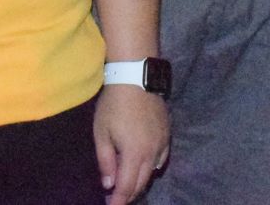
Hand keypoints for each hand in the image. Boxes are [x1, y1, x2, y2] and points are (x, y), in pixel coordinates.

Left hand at [94, 85, 169, 204]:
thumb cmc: (114, 105)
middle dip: (129, 194)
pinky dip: (152, 168)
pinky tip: (144, 166)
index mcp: (135, 154)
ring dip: (140, 181)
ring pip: (152, 172)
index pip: (127, 187)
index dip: (119, 201)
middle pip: (142, 182)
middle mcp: (152, 152)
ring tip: (128, 184)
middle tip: (117, 199)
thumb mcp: (102, 133)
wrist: (136, 78)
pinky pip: (161, 159)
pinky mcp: (167, 133)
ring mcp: (162, 142)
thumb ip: (105, 161)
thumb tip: (109, 184)